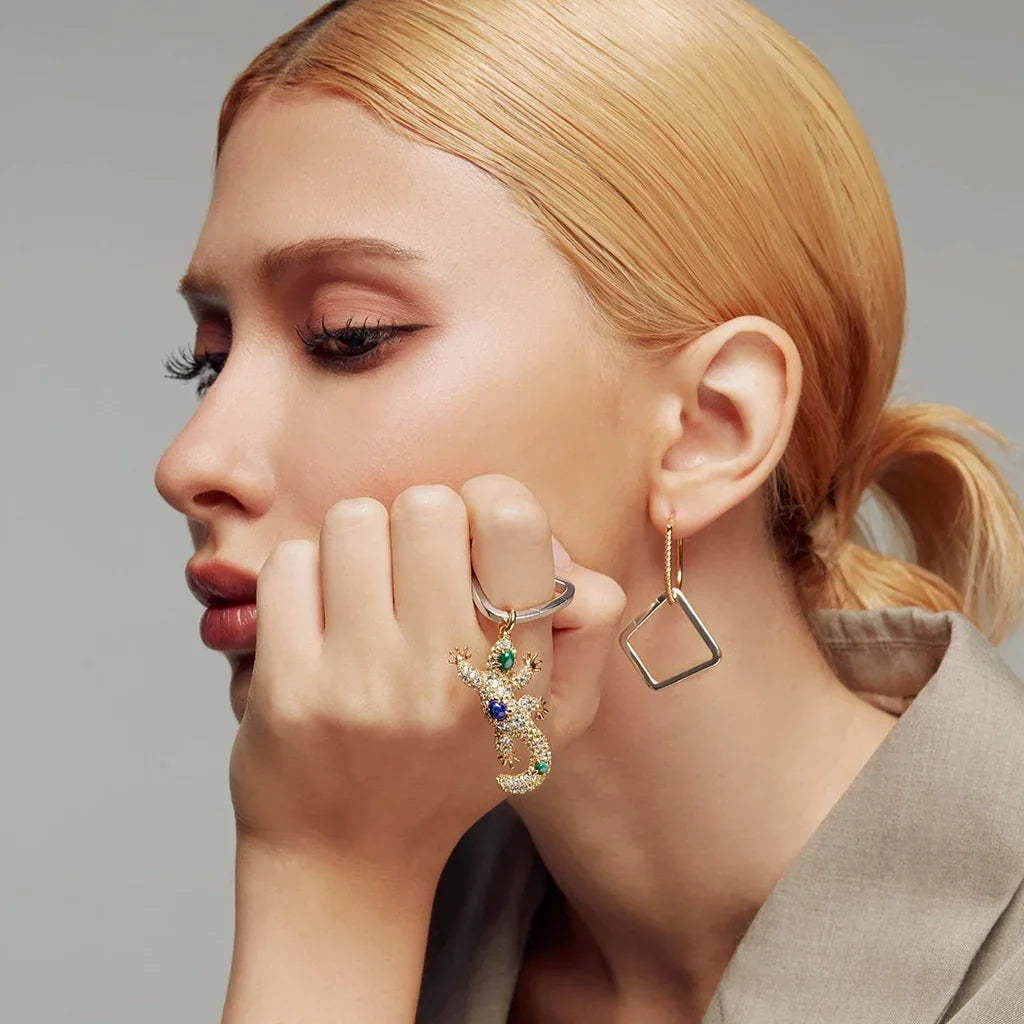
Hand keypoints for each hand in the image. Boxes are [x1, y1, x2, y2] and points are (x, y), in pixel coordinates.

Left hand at [228, 473, 626, 879]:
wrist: (348, 859)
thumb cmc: (452, 768)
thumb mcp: (556, 715)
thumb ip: (589, 626)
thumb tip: (557, 553)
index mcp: (518, 669)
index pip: (511, 519)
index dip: (488, 504)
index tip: (469, 543)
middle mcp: (444, 671)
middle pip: (425, 504)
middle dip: (417, 523)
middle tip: (410, 571)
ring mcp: (360, 679)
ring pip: (352, 521)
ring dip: (356, 545)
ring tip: (362, 594)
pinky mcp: (286, 685)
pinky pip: (288, 564)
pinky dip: (301, 577)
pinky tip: (315, 622)